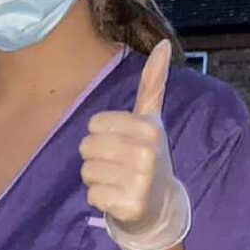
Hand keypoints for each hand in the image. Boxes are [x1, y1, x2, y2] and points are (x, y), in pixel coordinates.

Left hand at [79, 41, 190, 249]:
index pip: (94, 123)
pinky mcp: (128, 206)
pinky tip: (118, 198)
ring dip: (97, 178)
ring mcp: (140, 182)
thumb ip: (152, 84)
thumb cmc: (148, 156)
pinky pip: (91, 194)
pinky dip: (99, 198)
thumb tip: (163, 44)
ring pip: (86, 171)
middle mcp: (147, 154)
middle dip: (96, 157)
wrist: (161, 206)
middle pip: (86, 146)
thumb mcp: (151, 119)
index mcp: (149, 128)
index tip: (122, 143)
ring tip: (119, 181)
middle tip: (119, 165)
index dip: (101, 134)